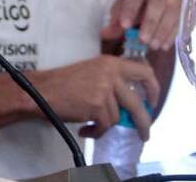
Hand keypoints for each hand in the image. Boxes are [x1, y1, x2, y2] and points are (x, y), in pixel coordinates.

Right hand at [26, 55, 159, 139]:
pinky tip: (86, 129)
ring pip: (117, 117)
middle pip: (137, 103)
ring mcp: (104, 89)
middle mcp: (111, 73)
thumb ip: (113, 79)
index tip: (152, 101)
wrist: (42, 91)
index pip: (144, 71)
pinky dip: (96, 131)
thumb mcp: (92, 71)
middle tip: (145, 133)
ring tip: (91, 124)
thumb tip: (134, 98)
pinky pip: (105, 125)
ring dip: (105, 125)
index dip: (153, 88)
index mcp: (111, 63)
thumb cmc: (64, 83)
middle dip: (144, 122)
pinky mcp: (97, 105)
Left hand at [100, 0, 180, 49]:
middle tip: (143, 40)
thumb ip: (114, 22)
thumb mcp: (122, 9)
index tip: (124, 26)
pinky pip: (185, 19)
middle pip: (158, 2)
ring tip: (153, 46)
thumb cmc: (136, 4)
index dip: (130, 9)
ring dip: (163, 30)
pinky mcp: (189, 4)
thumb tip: (104, 33)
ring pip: (174, 11)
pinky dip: (175, 33)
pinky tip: (165, 45)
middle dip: (150, 22)